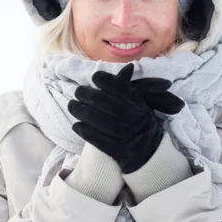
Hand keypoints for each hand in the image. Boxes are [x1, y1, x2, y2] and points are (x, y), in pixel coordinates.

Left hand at [67, 64, 183, 173]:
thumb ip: (130, 88)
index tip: (95, 77)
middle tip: (77, 92)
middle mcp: (134, 119)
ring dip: (81, 111)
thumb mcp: (140, 104)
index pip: (122, 88)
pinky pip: (97, 140)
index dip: (107, 81)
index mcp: (140, 105)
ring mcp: (126, 136)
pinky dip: (85, 131)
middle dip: (88, 95)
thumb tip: (128, 67)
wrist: (149, 153)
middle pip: (106, 103)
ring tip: (72, 106)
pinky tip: (76, 125)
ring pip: (99, 121)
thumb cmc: (140, 123)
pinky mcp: (118, 151)